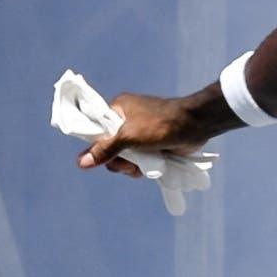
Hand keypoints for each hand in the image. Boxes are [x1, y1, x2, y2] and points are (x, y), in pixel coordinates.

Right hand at [75, 91, 211, 176]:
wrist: (195, 125)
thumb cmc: (161, 125)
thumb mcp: (129, 137)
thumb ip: (105, 149)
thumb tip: (81, 163)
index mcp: (118, 109)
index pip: (97, 130)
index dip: (99, 146)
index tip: (107, 156)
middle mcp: (126, 120)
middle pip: (110, 148)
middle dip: (119, 161)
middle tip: (130, 163)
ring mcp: (140, 133)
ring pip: (125, 157)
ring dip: (132, 166)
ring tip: (143, 166)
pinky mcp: (152, 145)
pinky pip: (139, 160)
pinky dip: (143, 166)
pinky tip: (151, 167)